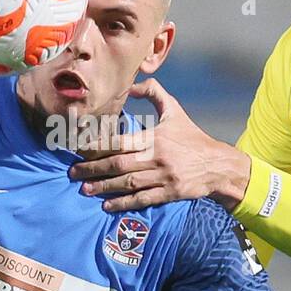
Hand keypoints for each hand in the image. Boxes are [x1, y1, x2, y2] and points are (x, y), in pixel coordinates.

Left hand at [68, 78, 251, 211]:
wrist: (217, 164)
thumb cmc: (192, 137)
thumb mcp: (175, 111)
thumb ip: (154, 93)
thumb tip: (132, 85)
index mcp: (154, 138)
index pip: (120, 142)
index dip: (98, 146)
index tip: (79, 148)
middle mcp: (156, 158)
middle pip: (118, 165)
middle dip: (93, 169)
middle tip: (73, 173)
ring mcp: (162, 178)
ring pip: (127, 184)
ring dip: (104, 187)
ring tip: (85, 189)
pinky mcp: (168, 193)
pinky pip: (142, 199)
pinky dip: (123, 203)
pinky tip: (107, 205)